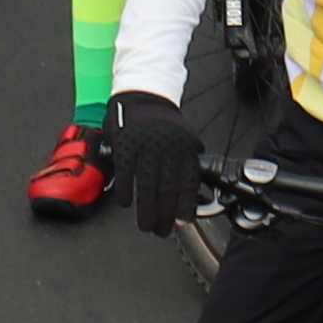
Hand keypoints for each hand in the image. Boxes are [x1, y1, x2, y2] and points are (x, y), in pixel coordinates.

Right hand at [109, 92, 210, 238]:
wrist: (142, 91)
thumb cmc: (162, 120)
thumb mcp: (184, 135)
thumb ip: (189, 158)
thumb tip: (196, 187)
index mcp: (184, 148)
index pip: (188, 183)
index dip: (186, 206)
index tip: (182, 223)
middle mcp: (167, 148)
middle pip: (168, 189)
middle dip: (165, 216)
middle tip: (161, 231)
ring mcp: (146, 145)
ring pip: (148, 185)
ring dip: (147, 210)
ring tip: (146, 225)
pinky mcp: (125, 143)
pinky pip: (126, 172)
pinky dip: (126, 190)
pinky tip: (126, 203)